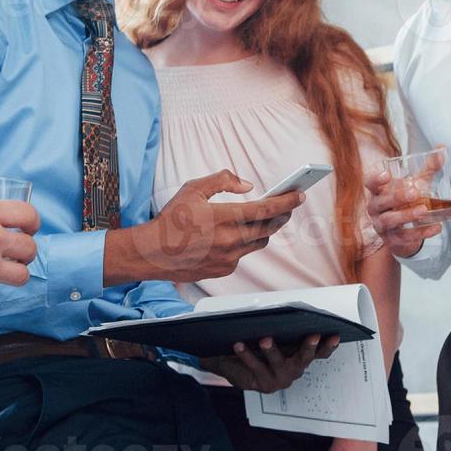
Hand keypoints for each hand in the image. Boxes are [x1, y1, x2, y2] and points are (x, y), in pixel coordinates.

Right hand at [105, 170, 302, 284]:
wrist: (152, 253)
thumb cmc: (171, 220)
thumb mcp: (193, 189)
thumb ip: (223, 181)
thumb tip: (247, 185)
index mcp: (224, 217)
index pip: (265, 209)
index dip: (286, 202)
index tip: (299, 195)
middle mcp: (230, 240)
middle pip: (268, 228)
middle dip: (280, 215)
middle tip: (286, 206)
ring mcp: (228, 258)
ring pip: (258, 243)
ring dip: (264, 230)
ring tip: (263, 220)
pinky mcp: (224, 270)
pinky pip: (243, 255)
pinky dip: (244, 244)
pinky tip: (235, 236)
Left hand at [199, 333, 340, 392]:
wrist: (236, 366)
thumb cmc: (258, 346)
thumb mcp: (274, 336)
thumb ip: (282, 326)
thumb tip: (283, 306)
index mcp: (301, 356)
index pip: (320, 352)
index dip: (329, 345)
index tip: (335, 335)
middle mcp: (294, 369)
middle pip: (304, 359)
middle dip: (309, 347)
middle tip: (313, 336)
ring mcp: (279, 378)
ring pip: (278, 363)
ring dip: (272, 350)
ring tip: (265, 339)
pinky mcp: (263, 384)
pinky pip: (255, 366)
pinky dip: (246, 354)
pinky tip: (239, 345)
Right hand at [364, 151, 443, 258]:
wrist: (405, 230)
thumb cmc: (407, 201)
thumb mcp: (417, 182)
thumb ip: (428, 167)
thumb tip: (442, 148)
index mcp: (378, 191)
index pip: (369, 183)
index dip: (375, 179)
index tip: (386, 174)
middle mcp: (376, 208)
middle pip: (380, 203)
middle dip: (396, 197)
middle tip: (414, 192)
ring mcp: (382, 225)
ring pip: (389, 221)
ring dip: (406, 215)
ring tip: (424, 210)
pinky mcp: (392, 240)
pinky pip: (404, 237)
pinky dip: (421, 232)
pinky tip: (436, 227)